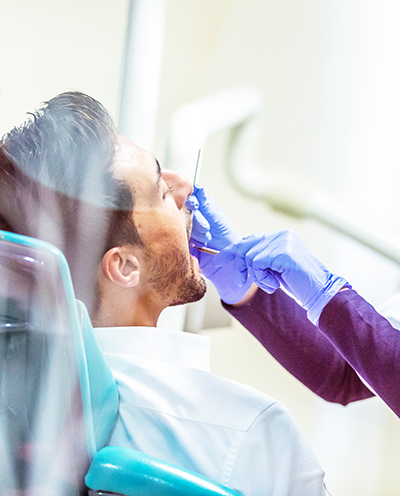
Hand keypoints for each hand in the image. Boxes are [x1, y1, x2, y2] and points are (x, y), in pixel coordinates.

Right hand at [186, 185, 238, 251]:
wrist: (225, 245)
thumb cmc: (223, 227)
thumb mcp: (215, 213)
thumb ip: (205, 202)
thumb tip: (198, 187)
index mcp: (201, 203)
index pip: (191, 198)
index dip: (191, 201)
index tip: (195, 205)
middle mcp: (194, 212)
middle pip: (187, 212)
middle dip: (198, 220)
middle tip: (206, 227)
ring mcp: (190, 222)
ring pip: (187, 224)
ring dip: (199, 231)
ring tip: (208, 234)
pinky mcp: (188, 233)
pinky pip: (187, 234)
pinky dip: (197, 238)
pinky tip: (204, 239)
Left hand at [214, 230, 349, 322]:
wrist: (319, 292)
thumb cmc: (298, 283)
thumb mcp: (275, 268)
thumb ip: (261, 258)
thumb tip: (238, 257)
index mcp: (280, 236)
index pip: (250, 239)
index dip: (232, 251)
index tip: (218, 261)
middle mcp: (281, 235)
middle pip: (246, 246)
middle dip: (238, 265)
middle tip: (239, 281)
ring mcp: (283, 241)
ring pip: (250, 257)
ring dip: (257, 277)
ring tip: (272, 284)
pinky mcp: (283, 252)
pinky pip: (258, 263)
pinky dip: (262, 278)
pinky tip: (275, 284)